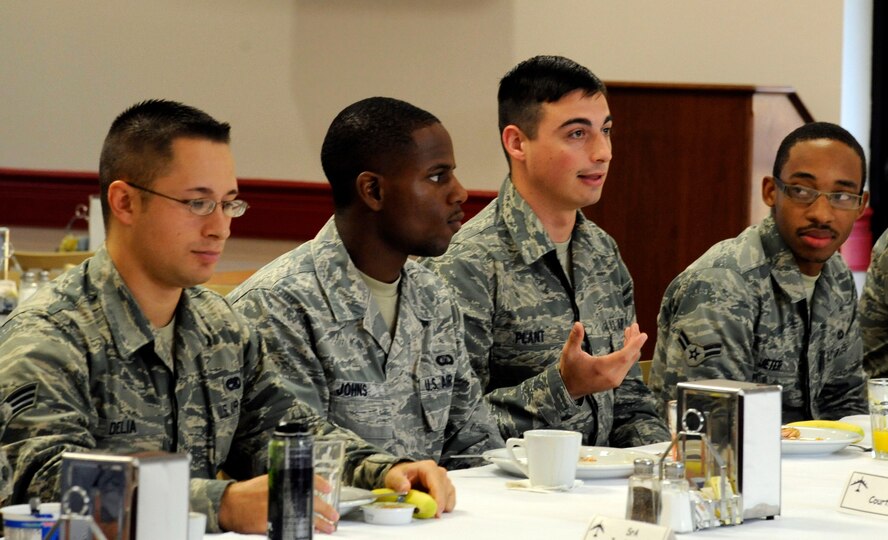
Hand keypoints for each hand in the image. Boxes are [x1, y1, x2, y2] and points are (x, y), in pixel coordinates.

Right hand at [218, 475, 339, 533]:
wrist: (232, 504)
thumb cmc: (250, 491)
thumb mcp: (270, 480)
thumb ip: (287, 482)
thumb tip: (305, 486)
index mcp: (283, 481)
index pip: (308, 479)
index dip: (320, 484)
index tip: (328, 489)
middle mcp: (284, 494)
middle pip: (311, 502)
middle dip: (325, 510)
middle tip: (334, 515)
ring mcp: (280, 510)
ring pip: (305, 518)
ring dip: (319, 524)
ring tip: (328, 528)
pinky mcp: (274, 524)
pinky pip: (293, 528)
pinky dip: (303, 530)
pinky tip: (310, 532)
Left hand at [384, 460, 454, 516]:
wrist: (403, 476)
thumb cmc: (400, 475)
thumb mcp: (393, 476)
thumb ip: (398, 481)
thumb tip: (405, 488)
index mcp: (428, 467)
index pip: (437, 483)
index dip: (438, 498)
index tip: (436, 511)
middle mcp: (439, 472)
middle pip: (445, 490)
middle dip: (439, 504)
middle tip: (430, 515)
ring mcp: (444, 480)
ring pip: (449, 495)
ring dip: (442, 505)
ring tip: (429, 511)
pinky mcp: (446, 488)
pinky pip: (450, 499)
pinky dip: (444, 506)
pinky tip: (434, 509)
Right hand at [558, 322, 646, 399]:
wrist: (569, 389)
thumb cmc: (569, 369)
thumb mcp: (569, 353)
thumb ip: (574, 338)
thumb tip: (577, 323)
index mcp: (603, 368)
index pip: (624, 356)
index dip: (635, 345)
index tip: (644, 335)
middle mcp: (613, 376)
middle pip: (630, 357)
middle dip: (634, 341)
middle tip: (635, 326)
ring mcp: (615, 380)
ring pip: (630, 361)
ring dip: (632, 347)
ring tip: (630, 331)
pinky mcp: (615, 381)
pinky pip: (627, 366)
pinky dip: (629, 354)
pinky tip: (626, 344)